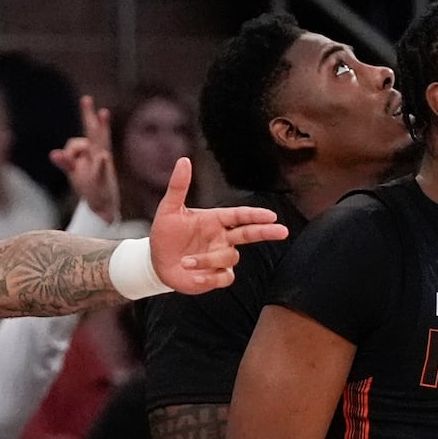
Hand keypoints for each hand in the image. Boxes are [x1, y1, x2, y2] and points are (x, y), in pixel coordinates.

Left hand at [49, 96, 119, 219]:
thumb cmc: (89, 185)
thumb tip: (53, 154)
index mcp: (92, 151)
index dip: (86, 117)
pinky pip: (101, 169)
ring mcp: (101, 165)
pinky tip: (103, 157)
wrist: (103, 206)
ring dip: (102, 129)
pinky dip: (101, 164)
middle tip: (86, 98)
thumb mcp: (75, 172)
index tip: (86, 99)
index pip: (86, 133)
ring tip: (103, 113)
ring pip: (100, 144)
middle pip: (94, 132)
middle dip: (90, 116)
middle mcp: (98, 154)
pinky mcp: (102, 179)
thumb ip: (65, 161)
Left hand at [148, 158, 285, 291]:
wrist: (155, 261)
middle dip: (266, 232)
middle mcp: (223, 238)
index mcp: (216, 220)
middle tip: (282, 231)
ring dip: (208, 260)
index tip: (271, 216)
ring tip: (185, 261)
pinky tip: (194, 276)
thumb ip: (178, 186)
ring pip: (230, 257)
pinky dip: (210, 278)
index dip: (255, 215)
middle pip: (250, 233)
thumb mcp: (169, 209)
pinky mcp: (216, 275)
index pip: (240, 215)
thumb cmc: (165, 233)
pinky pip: (224, 277)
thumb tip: (183, 160)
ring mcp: (221, 257)